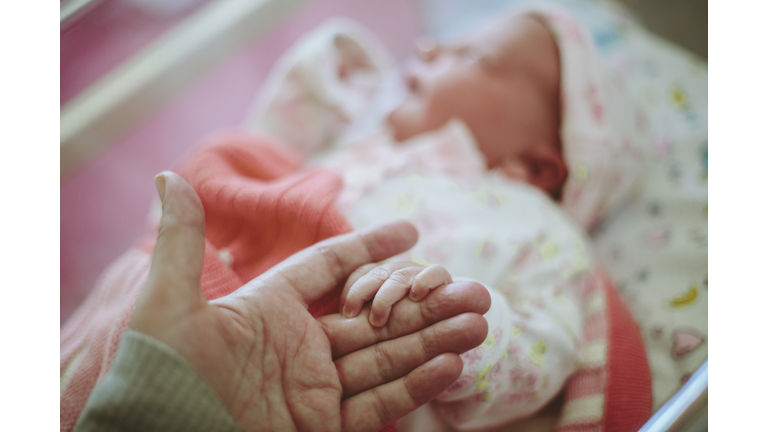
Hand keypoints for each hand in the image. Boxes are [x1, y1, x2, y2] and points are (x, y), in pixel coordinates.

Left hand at [130, 172, 489, 431]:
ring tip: (479, 324)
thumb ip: (182, 241)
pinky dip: (414, 387)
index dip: (370, 247)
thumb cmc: (159, 374)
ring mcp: (314, 387)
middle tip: (473, 289)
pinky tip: (451, 365)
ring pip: (387, 357)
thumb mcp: (168, 304)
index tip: (411, 230)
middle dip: (424, 303)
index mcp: (271, 308)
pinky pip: (377, 404)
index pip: (332, 268)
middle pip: (375, 315)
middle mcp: (300, 344)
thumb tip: (168, 174)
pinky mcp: (321, 427)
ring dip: (433, 341)